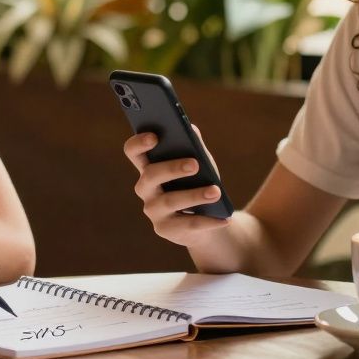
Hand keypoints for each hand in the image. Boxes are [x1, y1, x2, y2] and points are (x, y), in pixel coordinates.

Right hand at [123, 126, 230, 247]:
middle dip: (172, 168)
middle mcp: (145, 189)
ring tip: (216, 192)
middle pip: (150, 175)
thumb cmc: (198, 183)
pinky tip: (224, 218)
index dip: (139, 143)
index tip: (154, 136)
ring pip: (169, 201)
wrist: (207, 220)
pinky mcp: (165, 229)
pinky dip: (208, 221)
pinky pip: (187, 224)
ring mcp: (153, 210)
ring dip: (194, 196)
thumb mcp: (199, 163)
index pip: (133, 152)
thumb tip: (191, 129)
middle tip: (195, 164)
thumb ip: (194, 146)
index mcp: (149, 166)